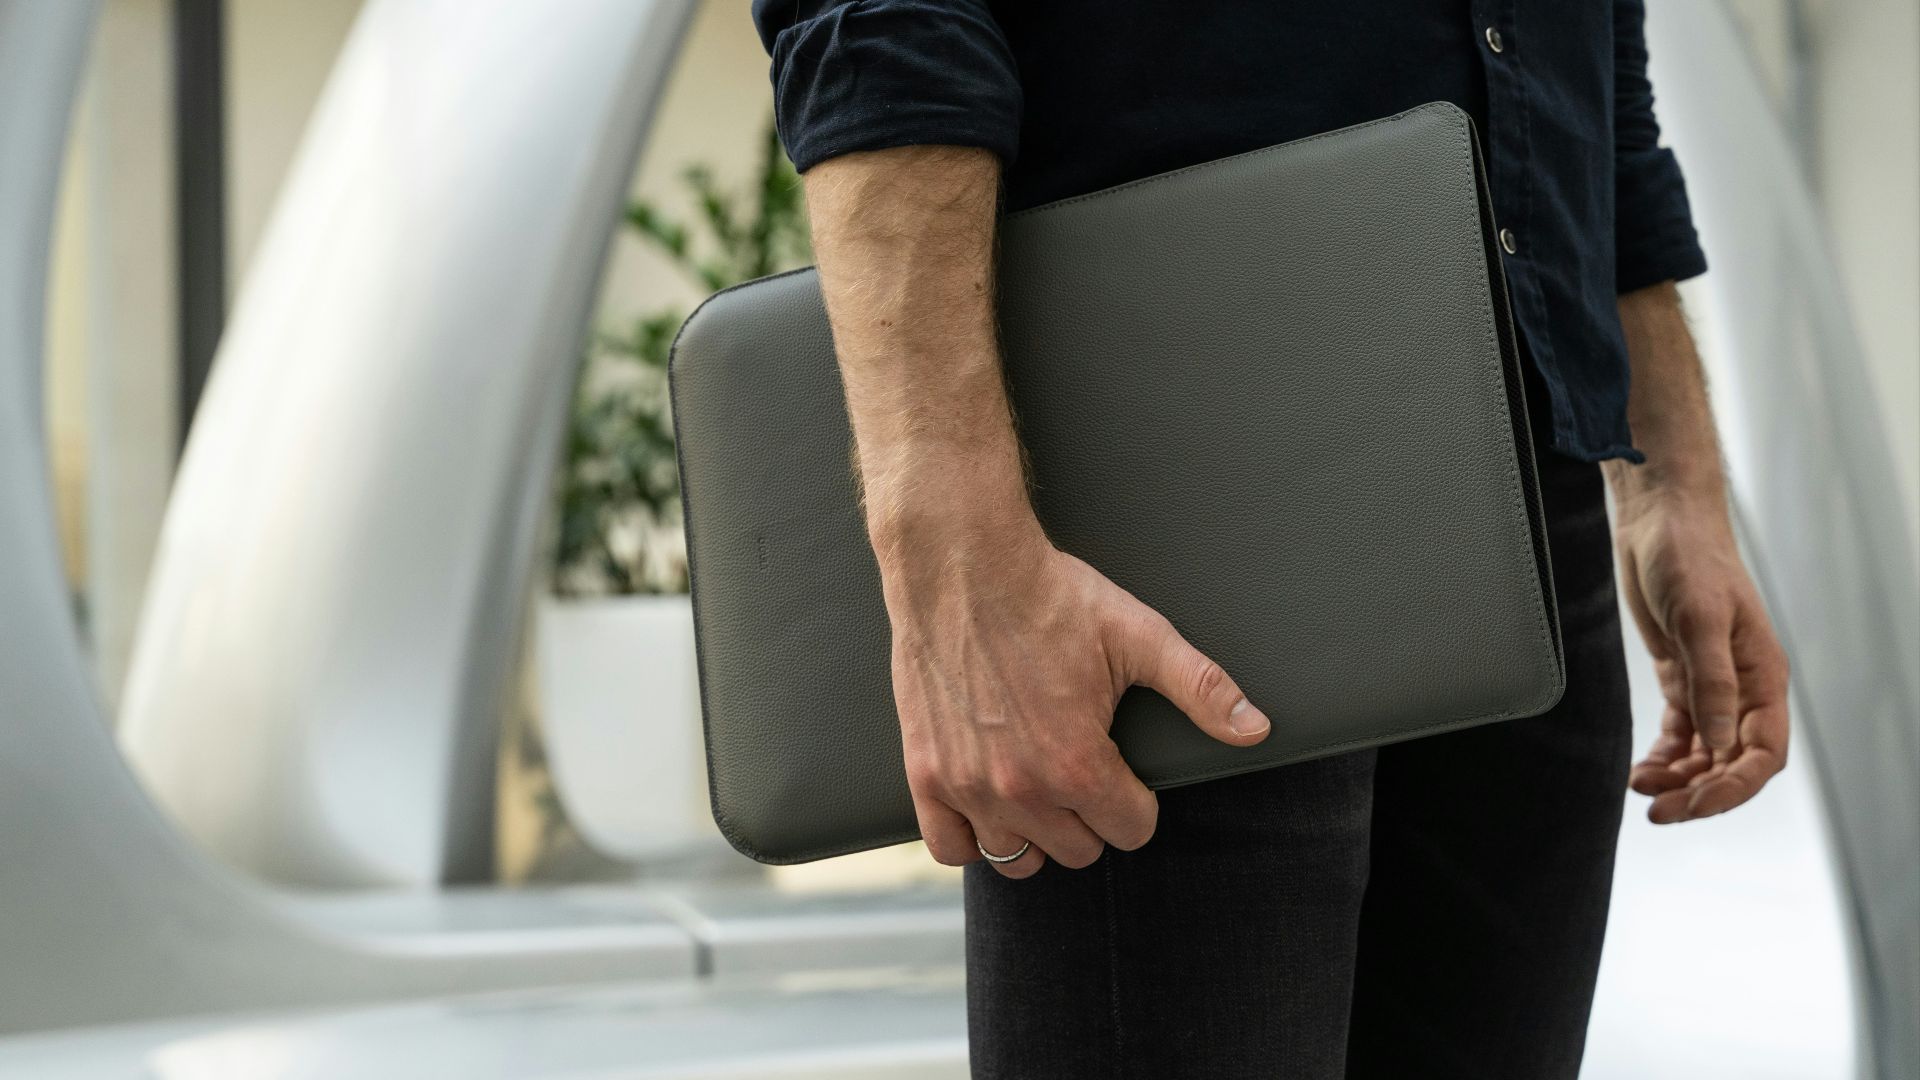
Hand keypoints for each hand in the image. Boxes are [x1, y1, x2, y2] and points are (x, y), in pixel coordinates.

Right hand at [884, 525, 1270, 877]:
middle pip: (1078, 850)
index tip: (1125, 771)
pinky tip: (988, 805)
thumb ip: (1200, 689)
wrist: (962, 563)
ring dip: (1035, 832)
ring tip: (1040, 789)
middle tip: (1083, 769)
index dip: (1136, 801)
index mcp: (1079, 764)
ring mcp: (968, 786)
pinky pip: (951, 848)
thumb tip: (1256, 727)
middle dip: (1089, 816)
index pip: (1130, 831)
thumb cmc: (1049, 595)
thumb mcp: (1138, 635)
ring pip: (1017, 859)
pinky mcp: (925, 774)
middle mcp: (1022, 788)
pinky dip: (971, 838)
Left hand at [1612, 491, 1789, 822]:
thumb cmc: (1689, 559)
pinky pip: (1680, 733)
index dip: (1734, 787)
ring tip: (1643, 791)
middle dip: (1701, 792)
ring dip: (1680, 779)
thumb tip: (1722, 745)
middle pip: (1733, 763)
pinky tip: (1641, 772)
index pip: (1763, 753)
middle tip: (1659, 812)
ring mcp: (1712, 685)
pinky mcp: (1681, 677)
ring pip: (1705, 754)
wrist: (1660, 522)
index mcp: (1763, 678)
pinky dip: (1665, 758)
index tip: (1696, 804)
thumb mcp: (1701, 619)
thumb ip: (1712, 682)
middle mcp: (1742, 689)